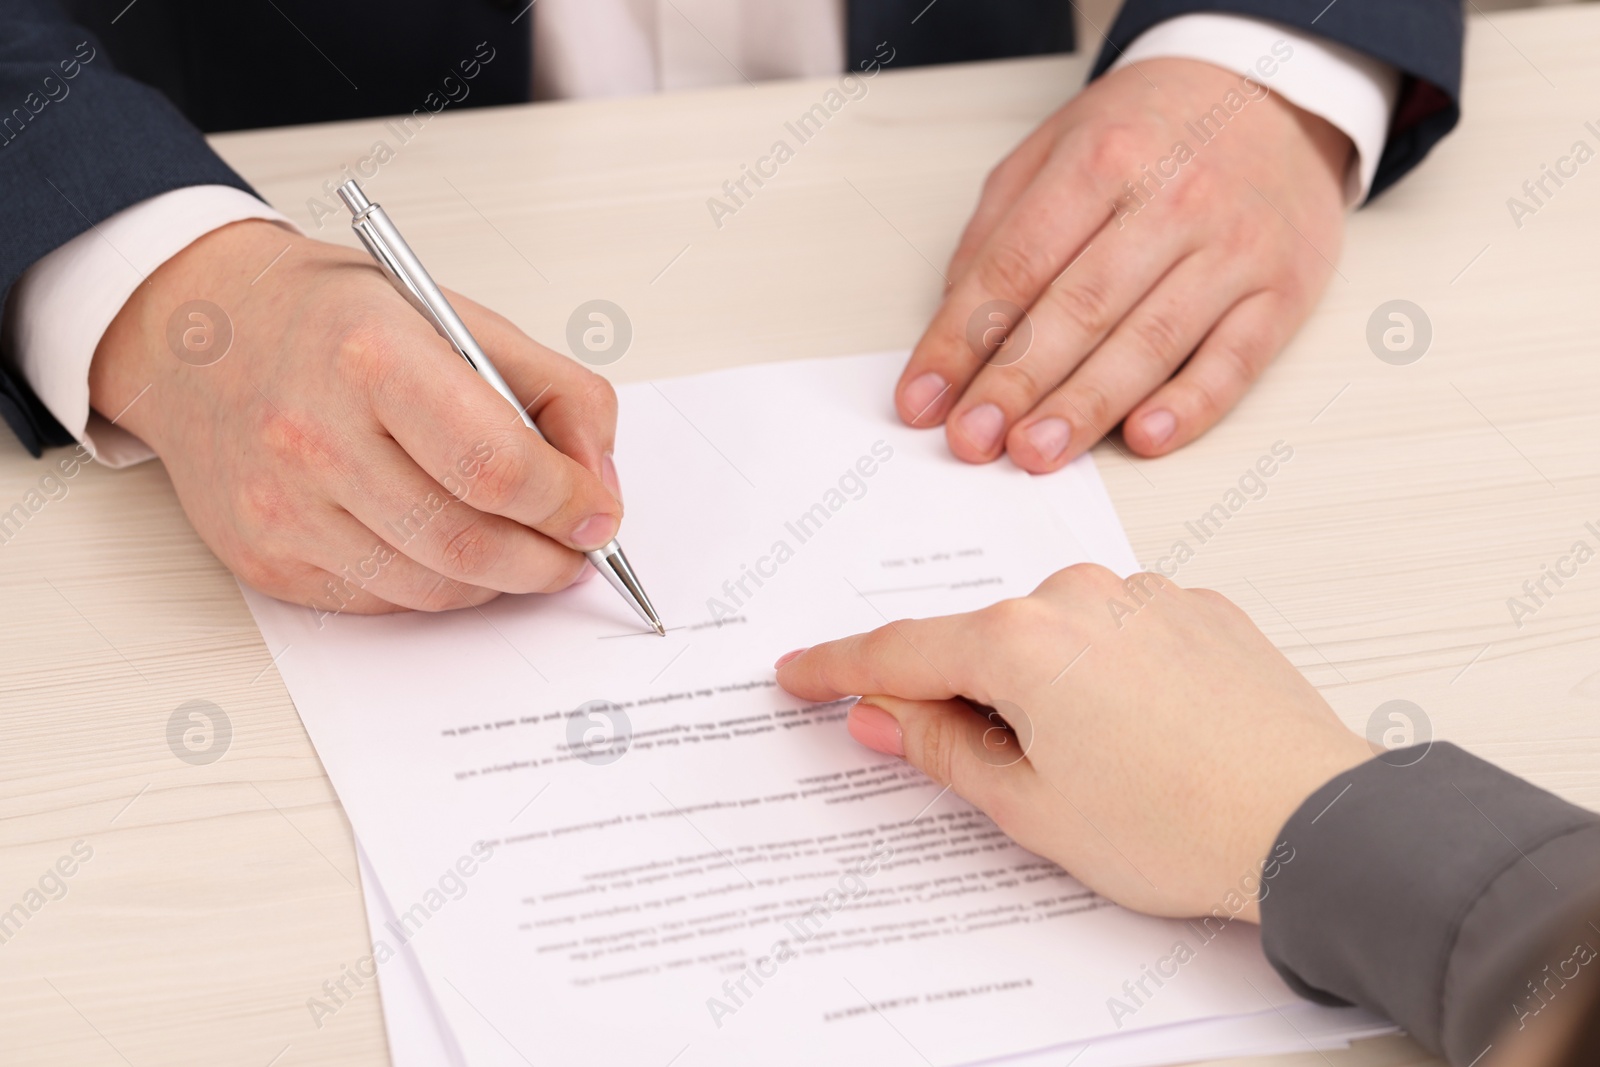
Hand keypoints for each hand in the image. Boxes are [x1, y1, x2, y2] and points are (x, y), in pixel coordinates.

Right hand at [90, 220, 623, 614]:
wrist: (200, 334)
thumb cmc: (334, 322)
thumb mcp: (462, 319)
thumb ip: (558, 394)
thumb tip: (599, 486)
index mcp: (373, 358)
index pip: (497, 466)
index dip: (567, 505)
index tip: (598, 514)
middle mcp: (314, 436)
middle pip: (468, 543)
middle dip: (546, 561)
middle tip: (575, 551)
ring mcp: (282, 507)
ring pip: (431, 589)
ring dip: (499, 584)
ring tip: (524, 552)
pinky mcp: (264, 558)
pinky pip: (381, 603)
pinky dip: (436, 588)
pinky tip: (449, 549)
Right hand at [775, 566, 1373, 920]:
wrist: (1313, 823)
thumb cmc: (1179, 825)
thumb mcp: (1030, 807)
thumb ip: (942, 748)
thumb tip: (885, 714)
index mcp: (1021, 640)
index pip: (900, 649)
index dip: (841, 668)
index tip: (803, 673)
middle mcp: (1080, 596)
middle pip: (980, 640)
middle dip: (962, 693)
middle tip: (977, 762)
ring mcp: (1145, 595)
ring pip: (1053, 635)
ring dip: (1041, 684)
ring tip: (1091, 765)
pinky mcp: (1198, 609)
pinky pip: (1118, 631)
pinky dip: (1104, 672)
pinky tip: (1138, 731)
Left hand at [895, 58, 1351, 469]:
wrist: (1274, 95)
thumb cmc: (1150, 132)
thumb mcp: (1057, 147)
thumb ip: (1000, 229)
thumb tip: (955, 323)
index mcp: (1103, 159)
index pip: (1015, 266)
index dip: (960, 340)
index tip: (923, 398)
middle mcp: (1173, 201)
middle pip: (1080, 309)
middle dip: (1015, 384)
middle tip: (971, 439)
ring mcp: (1234, 249)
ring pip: (1152, 342)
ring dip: (1086, 407)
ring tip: (1034, 453)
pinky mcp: (1283, 292)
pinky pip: (1235, 361)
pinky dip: (1190, 405)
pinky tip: (1142, 438)